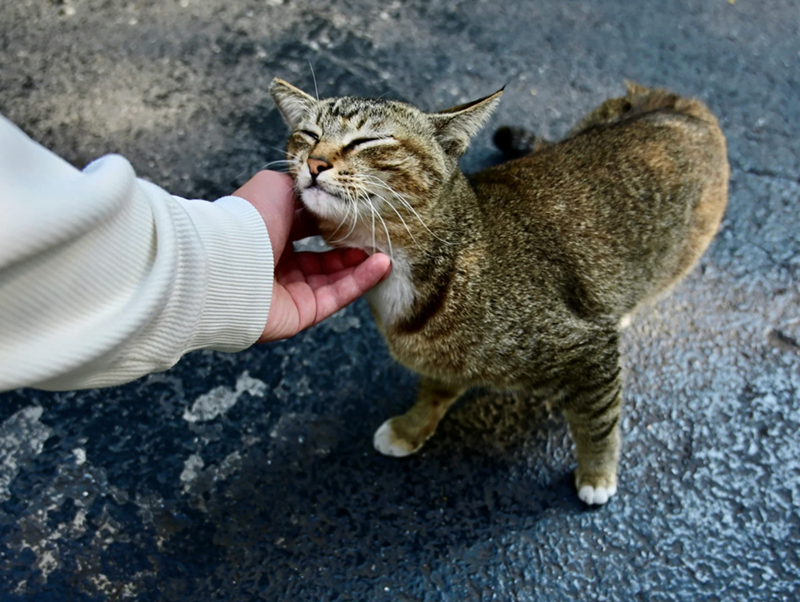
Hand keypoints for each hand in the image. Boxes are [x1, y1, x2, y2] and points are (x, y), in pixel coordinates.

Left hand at [233, 171, 390, 341]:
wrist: (230, 259)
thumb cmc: (249, 218)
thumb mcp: (276, 186)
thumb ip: (299, 187)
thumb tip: (320, 188)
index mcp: (269, 234)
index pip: (308, 230)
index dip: (333, 224)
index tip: (359, 214)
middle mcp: (278, 265)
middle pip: (323, 259)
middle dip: (351, 248)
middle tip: (377, 236)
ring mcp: (289, 292)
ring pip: (333, 279)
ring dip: (361, 265)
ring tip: (386, 252)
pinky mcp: (300, 314)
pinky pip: (335, 298)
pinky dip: (359, 282)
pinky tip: (381, 266)